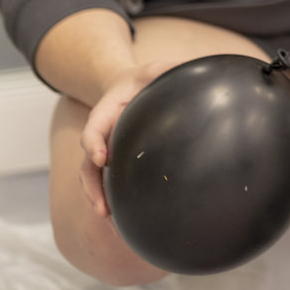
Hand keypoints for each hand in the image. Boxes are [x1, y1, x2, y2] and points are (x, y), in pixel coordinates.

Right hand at [77, 61, 171, 219]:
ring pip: (93, 179)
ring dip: (99, 200)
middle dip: (93, 187)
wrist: (126, 85)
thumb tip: (201, 69)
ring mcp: (104, 150)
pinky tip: (123, 222)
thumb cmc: (144, 79)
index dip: (94, 143)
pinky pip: (107, 183)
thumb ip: (171, 68)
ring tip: (110, 221)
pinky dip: (111, 201)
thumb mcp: (155, 68)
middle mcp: (101, 135)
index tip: (101, 158)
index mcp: (106, 111)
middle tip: (103, 208)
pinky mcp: (112, 161)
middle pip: (88, 165)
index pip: (93, 129)